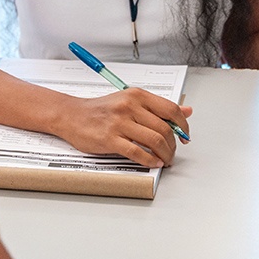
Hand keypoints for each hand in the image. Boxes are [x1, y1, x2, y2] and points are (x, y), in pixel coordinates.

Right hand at [58, 88, 191, 166]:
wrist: (72, 115)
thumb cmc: (101, 110)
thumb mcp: (130, 101)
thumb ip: (158, 107)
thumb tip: (187, 110)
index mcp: (137, 95)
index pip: (171, 109)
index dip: (183, 125)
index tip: (185, 136)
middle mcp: (130, 106)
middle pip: (164, 128)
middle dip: (173, 145)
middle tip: (173, 153)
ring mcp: (119, 123)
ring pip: (154, 140)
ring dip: (165, 154)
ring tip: (165, 160)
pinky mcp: (110, 139)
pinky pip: (137, 152)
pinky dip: (150, 160)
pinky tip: (153, 162)